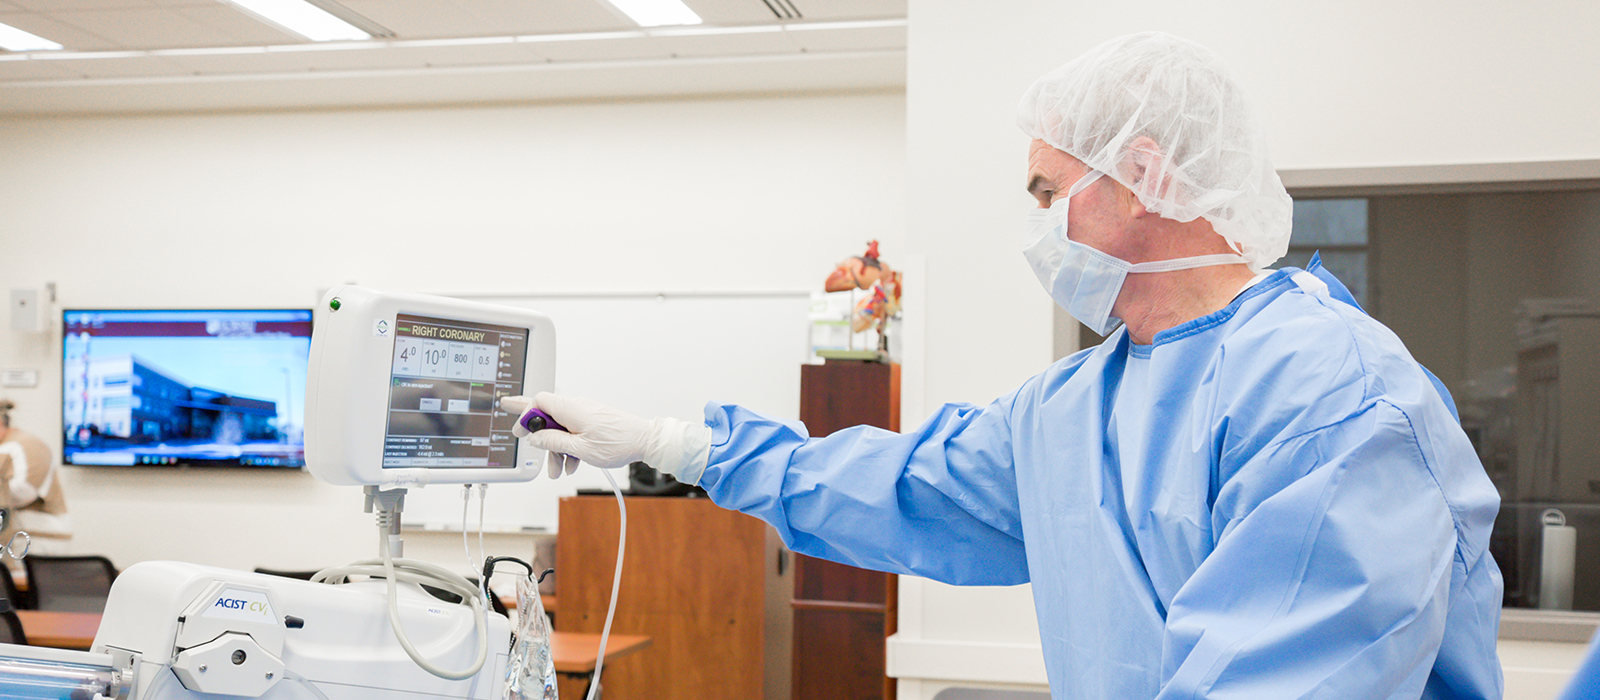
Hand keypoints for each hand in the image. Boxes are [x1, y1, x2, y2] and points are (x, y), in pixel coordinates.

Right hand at [499, 393, 712, 480]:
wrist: (645, 441)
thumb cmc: (617, 443)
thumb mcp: (579, 449)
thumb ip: (553, 442)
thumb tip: (534, 437)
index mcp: (571, 409)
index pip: (538, 401)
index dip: (525, 412)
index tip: (517, 426)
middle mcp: (576, 407)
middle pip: (547, 416)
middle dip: (539, 435)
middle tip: (528, 444)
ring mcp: (585, 414)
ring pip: (561, 429)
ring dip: (556, 449)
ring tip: (558, 471)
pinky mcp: (593, 421)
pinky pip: (573, 432)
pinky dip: (569, 448)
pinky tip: (572, 465)